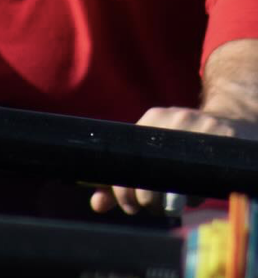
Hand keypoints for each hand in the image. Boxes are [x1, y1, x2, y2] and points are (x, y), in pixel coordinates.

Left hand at [90, 106, 257, 214]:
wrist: (231, 123)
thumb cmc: (184, 145)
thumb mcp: (157, 152)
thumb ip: (124, 177)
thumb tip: (96, 204)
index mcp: (153, 119)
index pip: (128, 156)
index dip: (122, 186)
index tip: (126, 205)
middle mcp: (175, 119)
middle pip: (150, 170)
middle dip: (145, 198)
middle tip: (148, 207)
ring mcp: (201, 128)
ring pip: (178, 179)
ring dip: (170, 202)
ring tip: (171, 203)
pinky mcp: (223, 140)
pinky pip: (204, 180)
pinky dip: (195, 197)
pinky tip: (193, 196)